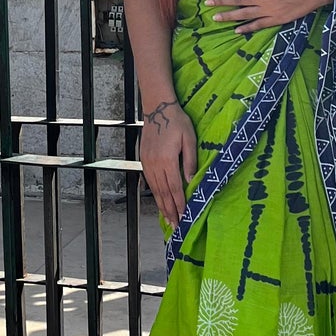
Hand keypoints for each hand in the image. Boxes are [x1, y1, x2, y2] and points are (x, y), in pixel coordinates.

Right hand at [139, 98, 197, 230]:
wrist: (158, 109)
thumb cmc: (177, 122)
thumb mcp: (189, 139)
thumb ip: (189, 161)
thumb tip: (190, 180)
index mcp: (167, 160)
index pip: (175, 188)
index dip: (180, 204)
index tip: (184, 216)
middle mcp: (155, 165)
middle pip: (163, 193)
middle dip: (170, 211)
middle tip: (176, 226)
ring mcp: (148, 163)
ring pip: (155, 190)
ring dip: (162, 206)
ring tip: (168, 218)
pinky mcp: (144, 160)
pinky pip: (150, 182)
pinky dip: (155, 194)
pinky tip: (159, 201)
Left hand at [210, 0, 335, 33]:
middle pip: (238, 0)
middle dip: (221, 1)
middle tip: (207, 3)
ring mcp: (272, 11)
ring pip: (245, 15)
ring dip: (229, 17)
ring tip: (215, 18)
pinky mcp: (280, 19)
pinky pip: (260, 25)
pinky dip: (247, 28)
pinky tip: (237, 30)